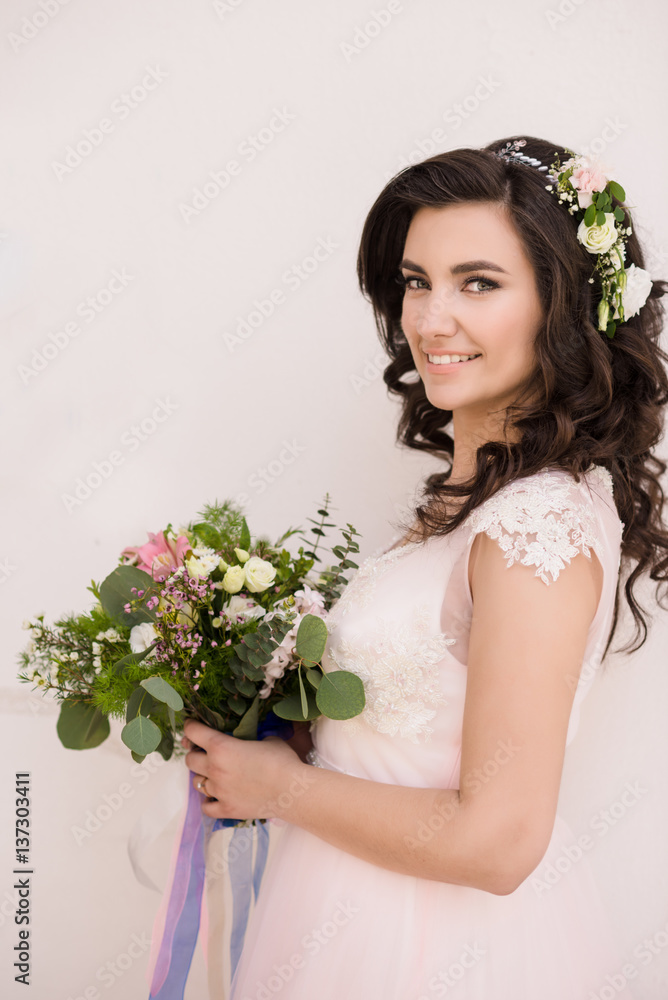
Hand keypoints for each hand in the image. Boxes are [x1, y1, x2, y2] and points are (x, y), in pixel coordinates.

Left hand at [182, 718, 313, 821]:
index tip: (192, 726)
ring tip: (214, 775)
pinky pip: (206, 807)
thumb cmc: (282, 760)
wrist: (292, 791)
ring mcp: (218, 791)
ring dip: (203, 776)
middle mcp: (214, 768)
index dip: (191, 727)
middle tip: (204, 752)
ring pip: (197, 783)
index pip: (193, 732)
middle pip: (189, 760)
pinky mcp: (226, 809)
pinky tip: (217, 797)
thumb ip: (251, 740)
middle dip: (195, 754)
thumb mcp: (268, 739)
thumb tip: (252, 743)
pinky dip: (210, 801)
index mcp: (221, 747)